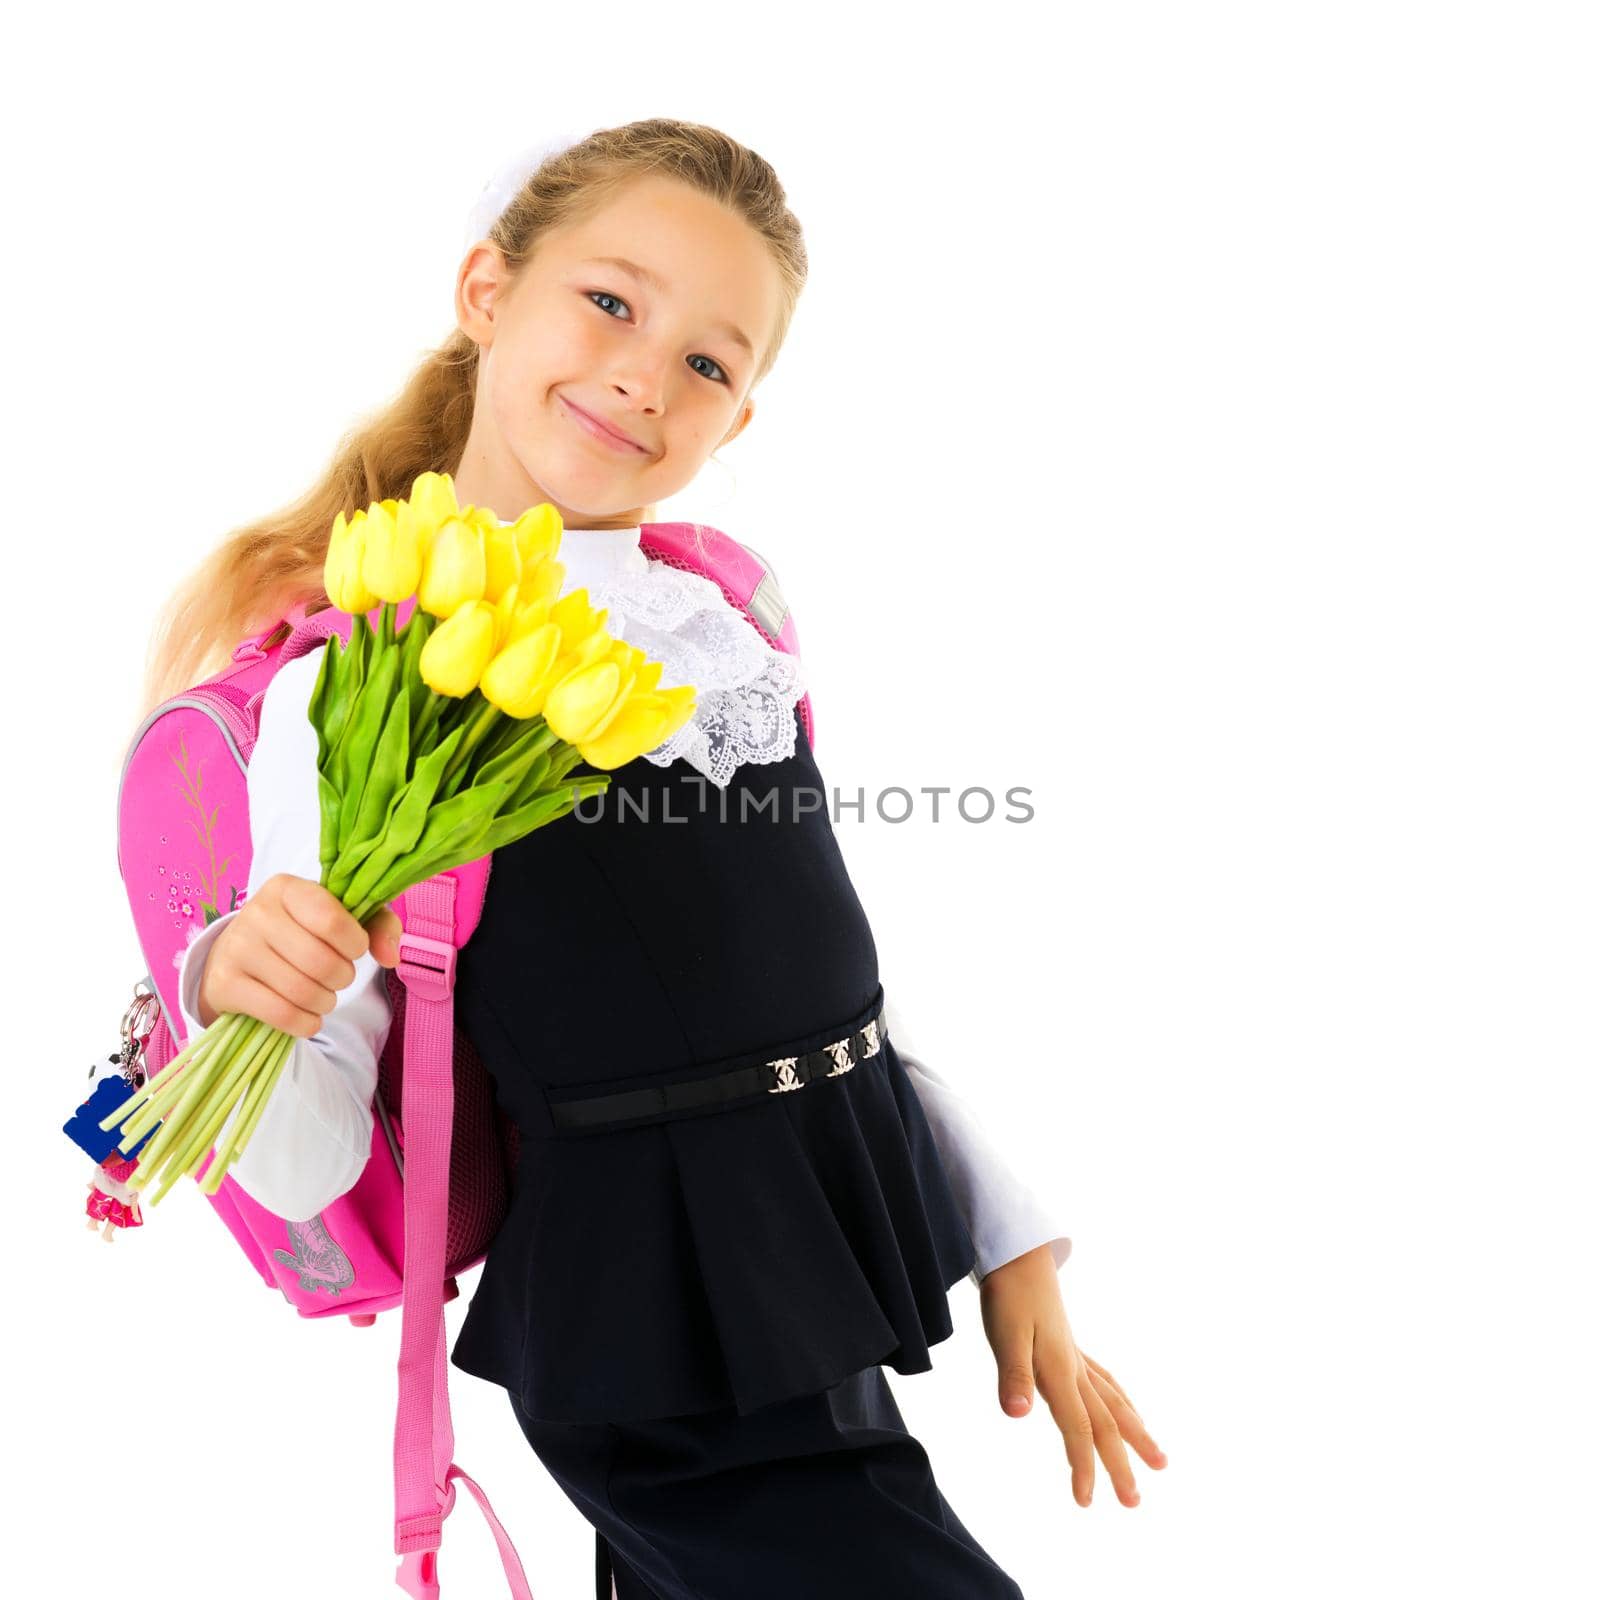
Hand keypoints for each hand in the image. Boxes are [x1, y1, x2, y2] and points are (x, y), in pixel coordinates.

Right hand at [196, 872, 402, 1034]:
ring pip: (302, 991)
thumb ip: (378, 926)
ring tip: (323, 996)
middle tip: (338, 977)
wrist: (237, 954)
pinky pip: (281, 1014)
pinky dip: (305, 1023)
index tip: (354, 950)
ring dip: (325, 1002)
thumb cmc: (300, 931)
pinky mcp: (224, 984)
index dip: (355, 944)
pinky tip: (308, 1017)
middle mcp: (256, 912)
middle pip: (320, 962)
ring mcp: (236, 948)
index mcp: (287, 888)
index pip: (332, 919)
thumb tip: (390, 957)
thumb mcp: (340, 917)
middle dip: (342, 978)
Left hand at [978, 1244, 1167, 1507]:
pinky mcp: (1070, 1346)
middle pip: (1105, 1423)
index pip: (1077, 1428)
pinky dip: (1121, 1402)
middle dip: (1121, 1463)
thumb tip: (1019, 1415)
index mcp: (1061, 1370)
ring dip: (1135, 1434)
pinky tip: (1126, 1409)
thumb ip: (1014, 1376)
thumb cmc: (1009, 1294)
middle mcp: (1075, 1367)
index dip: (1083, 1466)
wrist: (1018, 1253)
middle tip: (1135, 1502)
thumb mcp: (1004, 1335)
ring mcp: (1076, 1356)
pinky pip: (1106, 1382)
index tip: (1087, 1502)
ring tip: (1159, 1461)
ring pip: (1114, 1402)